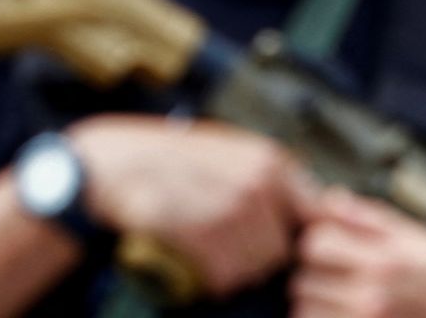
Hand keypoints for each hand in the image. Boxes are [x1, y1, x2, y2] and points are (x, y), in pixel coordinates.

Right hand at [66, 114, 317, 296]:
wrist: (110, 167)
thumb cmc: (167, 156)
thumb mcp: (227, 147)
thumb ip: (268, 173)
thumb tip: (309, 202)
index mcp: (269, 160)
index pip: (315, 212)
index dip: (299, 232)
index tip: (283, 238)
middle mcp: (257, 185)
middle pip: (282, 247)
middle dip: (259, 253)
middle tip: (226, 244)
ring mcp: (230, 212)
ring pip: (255, 266)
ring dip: (234, 267)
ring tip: (207, 248)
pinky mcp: (204, 239)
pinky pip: (226, 278)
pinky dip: (212, 277)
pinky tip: (194, 257)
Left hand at [289, 189, 425, 317]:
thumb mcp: (418, 237)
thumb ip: (369, 218)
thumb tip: (331, 198)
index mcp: (383, 262)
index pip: (315, 244)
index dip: (319, 241)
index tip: (333, 246)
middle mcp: (371, 297)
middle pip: (303, 280)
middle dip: (314, 275)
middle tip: (336, 276)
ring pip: (304, 311)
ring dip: (315, 304)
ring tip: (341, 298)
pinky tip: (345, 313)